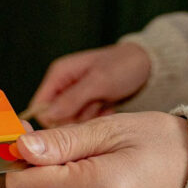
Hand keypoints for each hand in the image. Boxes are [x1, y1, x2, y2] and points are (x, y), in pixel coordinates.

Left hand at [4, 112, 187, 187]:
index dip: (22, 156)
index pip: (25, 183)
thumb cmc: (159, 146)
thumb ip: (61, 142)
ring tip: (104, 169)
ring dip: (65, 182)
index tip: (30, 137)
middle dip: (49, 166)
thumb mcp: (109, 130)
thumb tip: (20, 148)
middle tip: (84, 149)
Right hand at [26, 43, 150, 127]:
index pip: (39, 106)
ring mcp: (75, 97)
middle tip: (95, 106)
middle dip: (75, 118)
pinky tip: (108, 107)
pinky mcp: (87, 105)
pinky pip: (85, 122)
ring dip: (89, 119)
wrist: (147, 65)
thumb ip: (72, 98)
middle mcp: (63, 87)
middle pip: (55, 118)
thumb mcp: (99, 81)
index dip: (52, 119)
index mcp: (59, 75)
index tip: (73, 122)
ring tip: (104, 104)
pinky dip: (97, 119)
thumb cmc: (123, 65)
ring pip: (71, 122)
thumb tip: (47, 115)